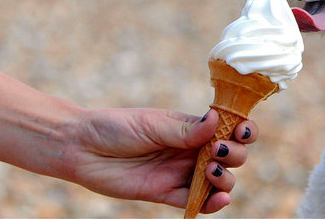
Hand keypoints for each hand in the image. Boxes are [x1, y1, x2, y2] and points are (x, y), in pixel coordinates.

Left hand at [63, 108, 257, 212]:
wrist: (81, 149)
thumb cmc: (116, 128)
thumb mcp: (152, 124)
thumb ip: (185, 129)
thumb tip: (217, 121)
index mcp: (192, 127)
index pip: (228, 127)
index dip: (242, 129)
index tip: (241, 130)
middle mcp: (191, 150)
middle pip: (229, 155)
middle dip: (234, 154)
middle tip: (219, 152)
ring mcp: (180, 173)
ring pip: (217, 181)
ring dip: (225, 179)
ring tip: (211, 172)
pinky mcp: (166, 194)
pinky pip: (194, 202)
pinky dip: (209, 204)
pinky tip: (217, 199)